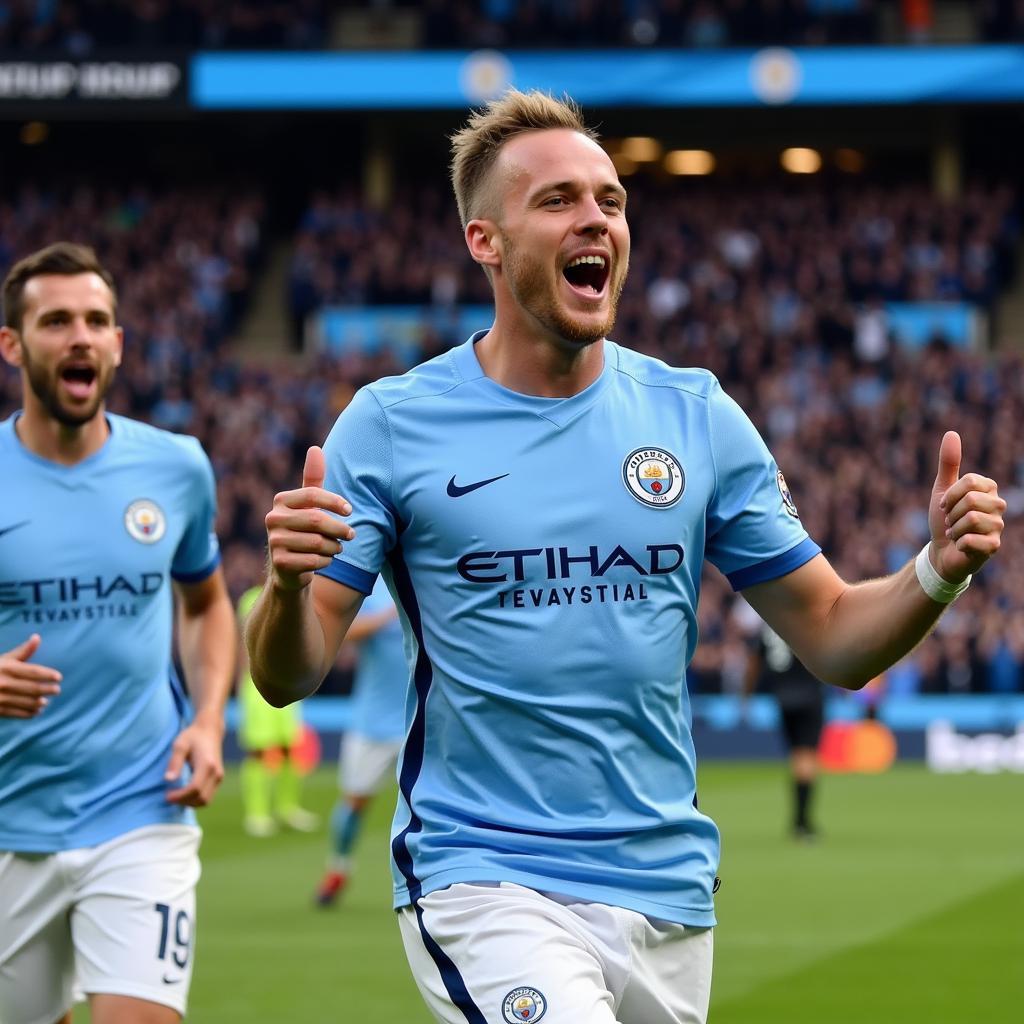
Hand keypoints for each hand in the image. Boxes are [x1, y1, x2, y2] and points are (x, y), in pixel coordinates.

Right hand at [0, 634, 60, 718]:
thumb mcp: (4, 659)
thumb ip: (22, 651)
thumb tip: (37, 637)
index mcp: (7, 667)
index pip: (33, 671)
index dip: (48, 674)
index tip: (59, 677)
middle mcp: (3, 682)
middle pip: (33, 688)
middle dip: (47, 689)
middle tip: (57, 690)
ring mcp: (0, 698)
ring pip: (26, 702)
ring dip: (39, 703)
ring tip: (46, 702)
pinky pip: (16, 713)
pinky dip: (28, 713)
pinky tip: (36, 712)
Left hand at [165, 719, 225, 806]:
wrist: (210, 730)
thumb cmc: (192, 736)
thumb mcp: (180, 745)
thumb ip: (175, 762)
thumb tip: (168, 779)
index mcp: (207, 764)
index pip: (195, 788)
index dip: (180, 796)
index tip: (166, 795)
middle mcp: (217, 773)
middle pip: (201, 798)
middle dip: (183, 801)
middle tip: (169, 796)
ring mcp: (219, 777)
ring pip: (206, 800)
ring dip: (190, 803)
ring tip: (176, 796)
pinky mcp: (219, 779)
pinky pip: (208, 797)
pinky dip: (196, 799)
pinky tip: (184, 793)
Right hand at [265, 446, 354, 591]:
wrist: (289, 568)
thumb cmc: (304, 530)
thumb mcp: (309, 504)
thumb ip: (313, 479)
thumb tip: (315, 448)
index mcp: (281, 501)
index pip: (312, 494)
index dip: (335, 501)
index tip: (350, 510)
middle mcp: (273, 519)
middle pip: (317, 520)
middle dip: (340, 529)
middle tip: (351, 534)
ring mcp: (274, 541)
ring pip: (318, 543)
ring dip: (335, 547)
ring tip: (336, 548)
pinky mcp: (280, 563)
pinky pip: (315, 560)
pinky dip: (326, 561)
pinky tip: (324, 560)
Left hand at [929, 431, 1005, 583]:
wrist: (941, 551)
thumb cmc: (944, 519)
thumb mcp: (942, 488)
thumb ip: (948, 463)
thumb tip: (951, 433)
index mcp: (989, 488)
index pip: (969, 482)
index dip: (950, 495)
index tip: (945, 505)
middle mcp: (998, 505)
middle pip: (971, 500)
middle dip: (951, 513)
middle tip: (950, 521)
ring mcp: (998, 526)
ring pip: (972, 519)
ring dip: (954, 528)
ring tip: (955, 532)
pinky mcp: (994, 546)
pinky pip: (972, 539)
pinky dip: (958, 542)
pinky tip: (960, 545)